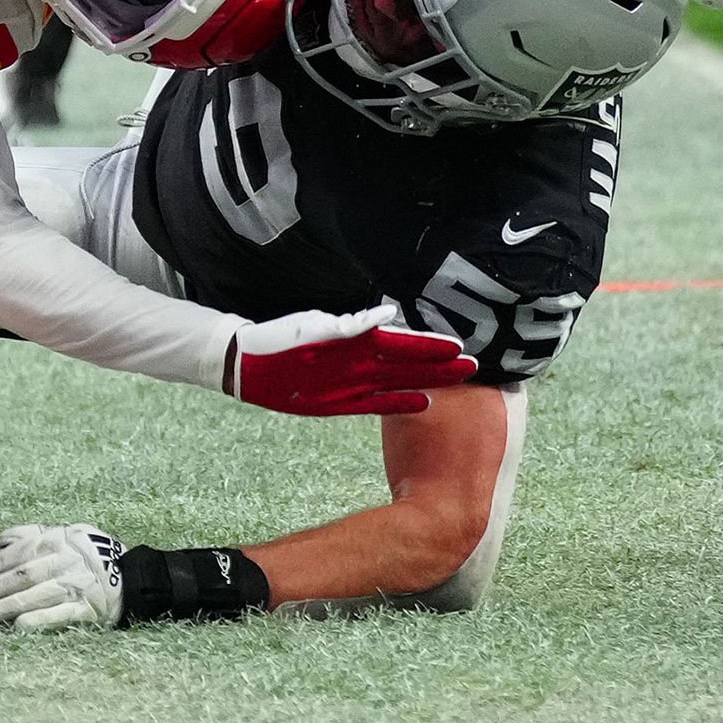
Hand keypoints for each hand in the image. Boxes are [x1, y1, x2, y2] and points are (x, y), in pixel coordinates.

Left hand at [0, 523, 123, 630]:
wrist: (132, 576)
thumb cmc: (88, 554)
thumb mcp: (64, 534)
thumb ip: (31, 535)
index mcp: (58, 541)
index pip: (20, 552)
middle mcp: (66, 562)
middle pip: (25, 575)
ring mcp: (78, 586)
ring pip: (38, 595)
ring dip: (9, 606)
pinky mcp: (88, 609)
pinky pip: (60, 615)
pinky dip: (39, 620)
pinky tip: (19, 625)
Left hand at [226, 303, 476, 416]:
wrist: (248, 365)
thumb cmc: (280, 340)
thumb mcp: (313, 329)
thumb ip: (350, 327)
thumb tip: (386, 318)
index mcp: (353, 342)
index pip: (400, 345)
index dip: (428, 347)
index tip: (458, 348)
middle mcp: (359, 363)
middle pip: (408, 364)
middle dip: (440, 365)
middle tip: (474, 367)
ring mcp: (353, 382)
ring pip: (400, 382)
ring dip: (428, 381)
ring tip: (459, 379)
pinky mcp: (340, 401)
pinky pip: (377, 404)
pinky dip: (399, 403)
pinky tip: (424, 404)